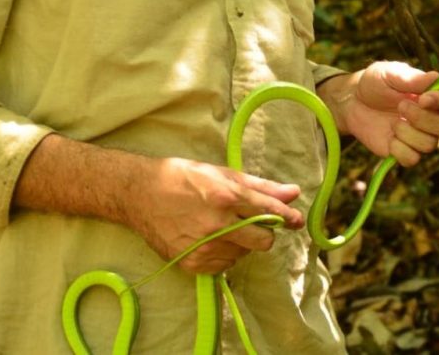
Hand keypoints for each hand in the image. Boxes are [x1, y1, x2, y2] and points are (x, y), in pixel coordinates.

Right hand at [124, 156, 303, 274]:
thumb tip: (293, 193)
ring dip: (240, 242)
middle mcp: (218, 224)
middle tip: (250, 221)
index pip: (268, 211)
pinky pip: (224, 265)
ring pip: (244, 254)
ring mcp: (205, 247)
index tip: (297, 221)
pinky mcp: (193, 264)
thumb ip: (260, 186)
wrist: (140, 194)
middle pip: (263, 241)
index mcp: (226, 195)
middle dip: (263, 232)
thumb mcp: (221, 173)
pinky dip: (223, 253)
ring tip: (218, 224)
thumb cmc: (183, 176)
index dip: (287, 217)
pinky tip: (207, 236)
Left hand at [317, 61, 438, 166]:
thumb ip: (410, 78)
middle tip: (400, 106)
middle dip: (422, 118)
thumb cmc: (373, 83)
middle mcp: (430, 117)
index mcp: (430, 95)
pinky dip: (399, 149)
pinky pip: (412, 158)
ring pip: (429, 144)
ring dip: (408, 133)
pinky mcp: (404, 151)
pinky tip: (390, 137)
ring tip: (393, 122)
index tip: (423, 98)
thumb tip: (436, 76)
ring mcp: (418, 136)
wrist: (352, 102)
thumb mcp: (387, 74)